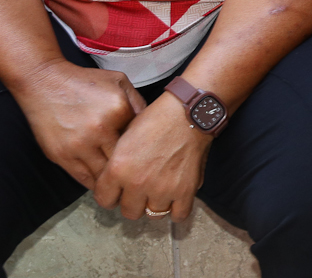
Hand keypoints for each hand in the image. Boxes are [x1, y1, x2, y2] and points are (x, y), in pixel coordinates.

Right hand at [10, 59, 144, 188]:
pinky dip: (95, 183)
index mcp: (119, 112)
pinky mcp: (61, 156)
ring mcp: (78, 146)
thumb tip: (153, 126)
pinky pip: (82, 177)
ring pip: (103, 175)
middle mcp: (99, 131)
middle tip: (141, 175)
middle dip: (133, 169)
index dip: (146, 148)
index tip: (150, 154)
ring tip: (124, 184)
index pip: (140, 139)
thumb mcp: (120, 82)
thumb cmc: (86, 82)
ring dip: (114, 180)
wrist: (46, 83)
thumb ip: (138, 104)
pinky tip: (104, 184)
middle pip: (124, 161)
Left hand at [92, 93, 211, 220]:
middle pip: (129, 212)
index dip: (111, 195)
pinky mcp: (185, 190)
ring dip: (155, 205)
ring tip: (160, 192)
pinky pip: (178, 215)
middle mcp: (137, 183)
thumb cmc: (157, 119)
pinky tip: (176, 199)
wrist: (189, 112)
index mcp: (118, 169)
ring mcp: (162, 189)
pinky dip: (177, 210)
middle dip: (133, 202)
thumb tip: (114, 183)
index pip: (105, 200)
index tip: (118, 190)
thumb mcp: (124, 138)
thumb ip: (116, 164)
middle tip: (141, 189)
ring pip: (153, 215)